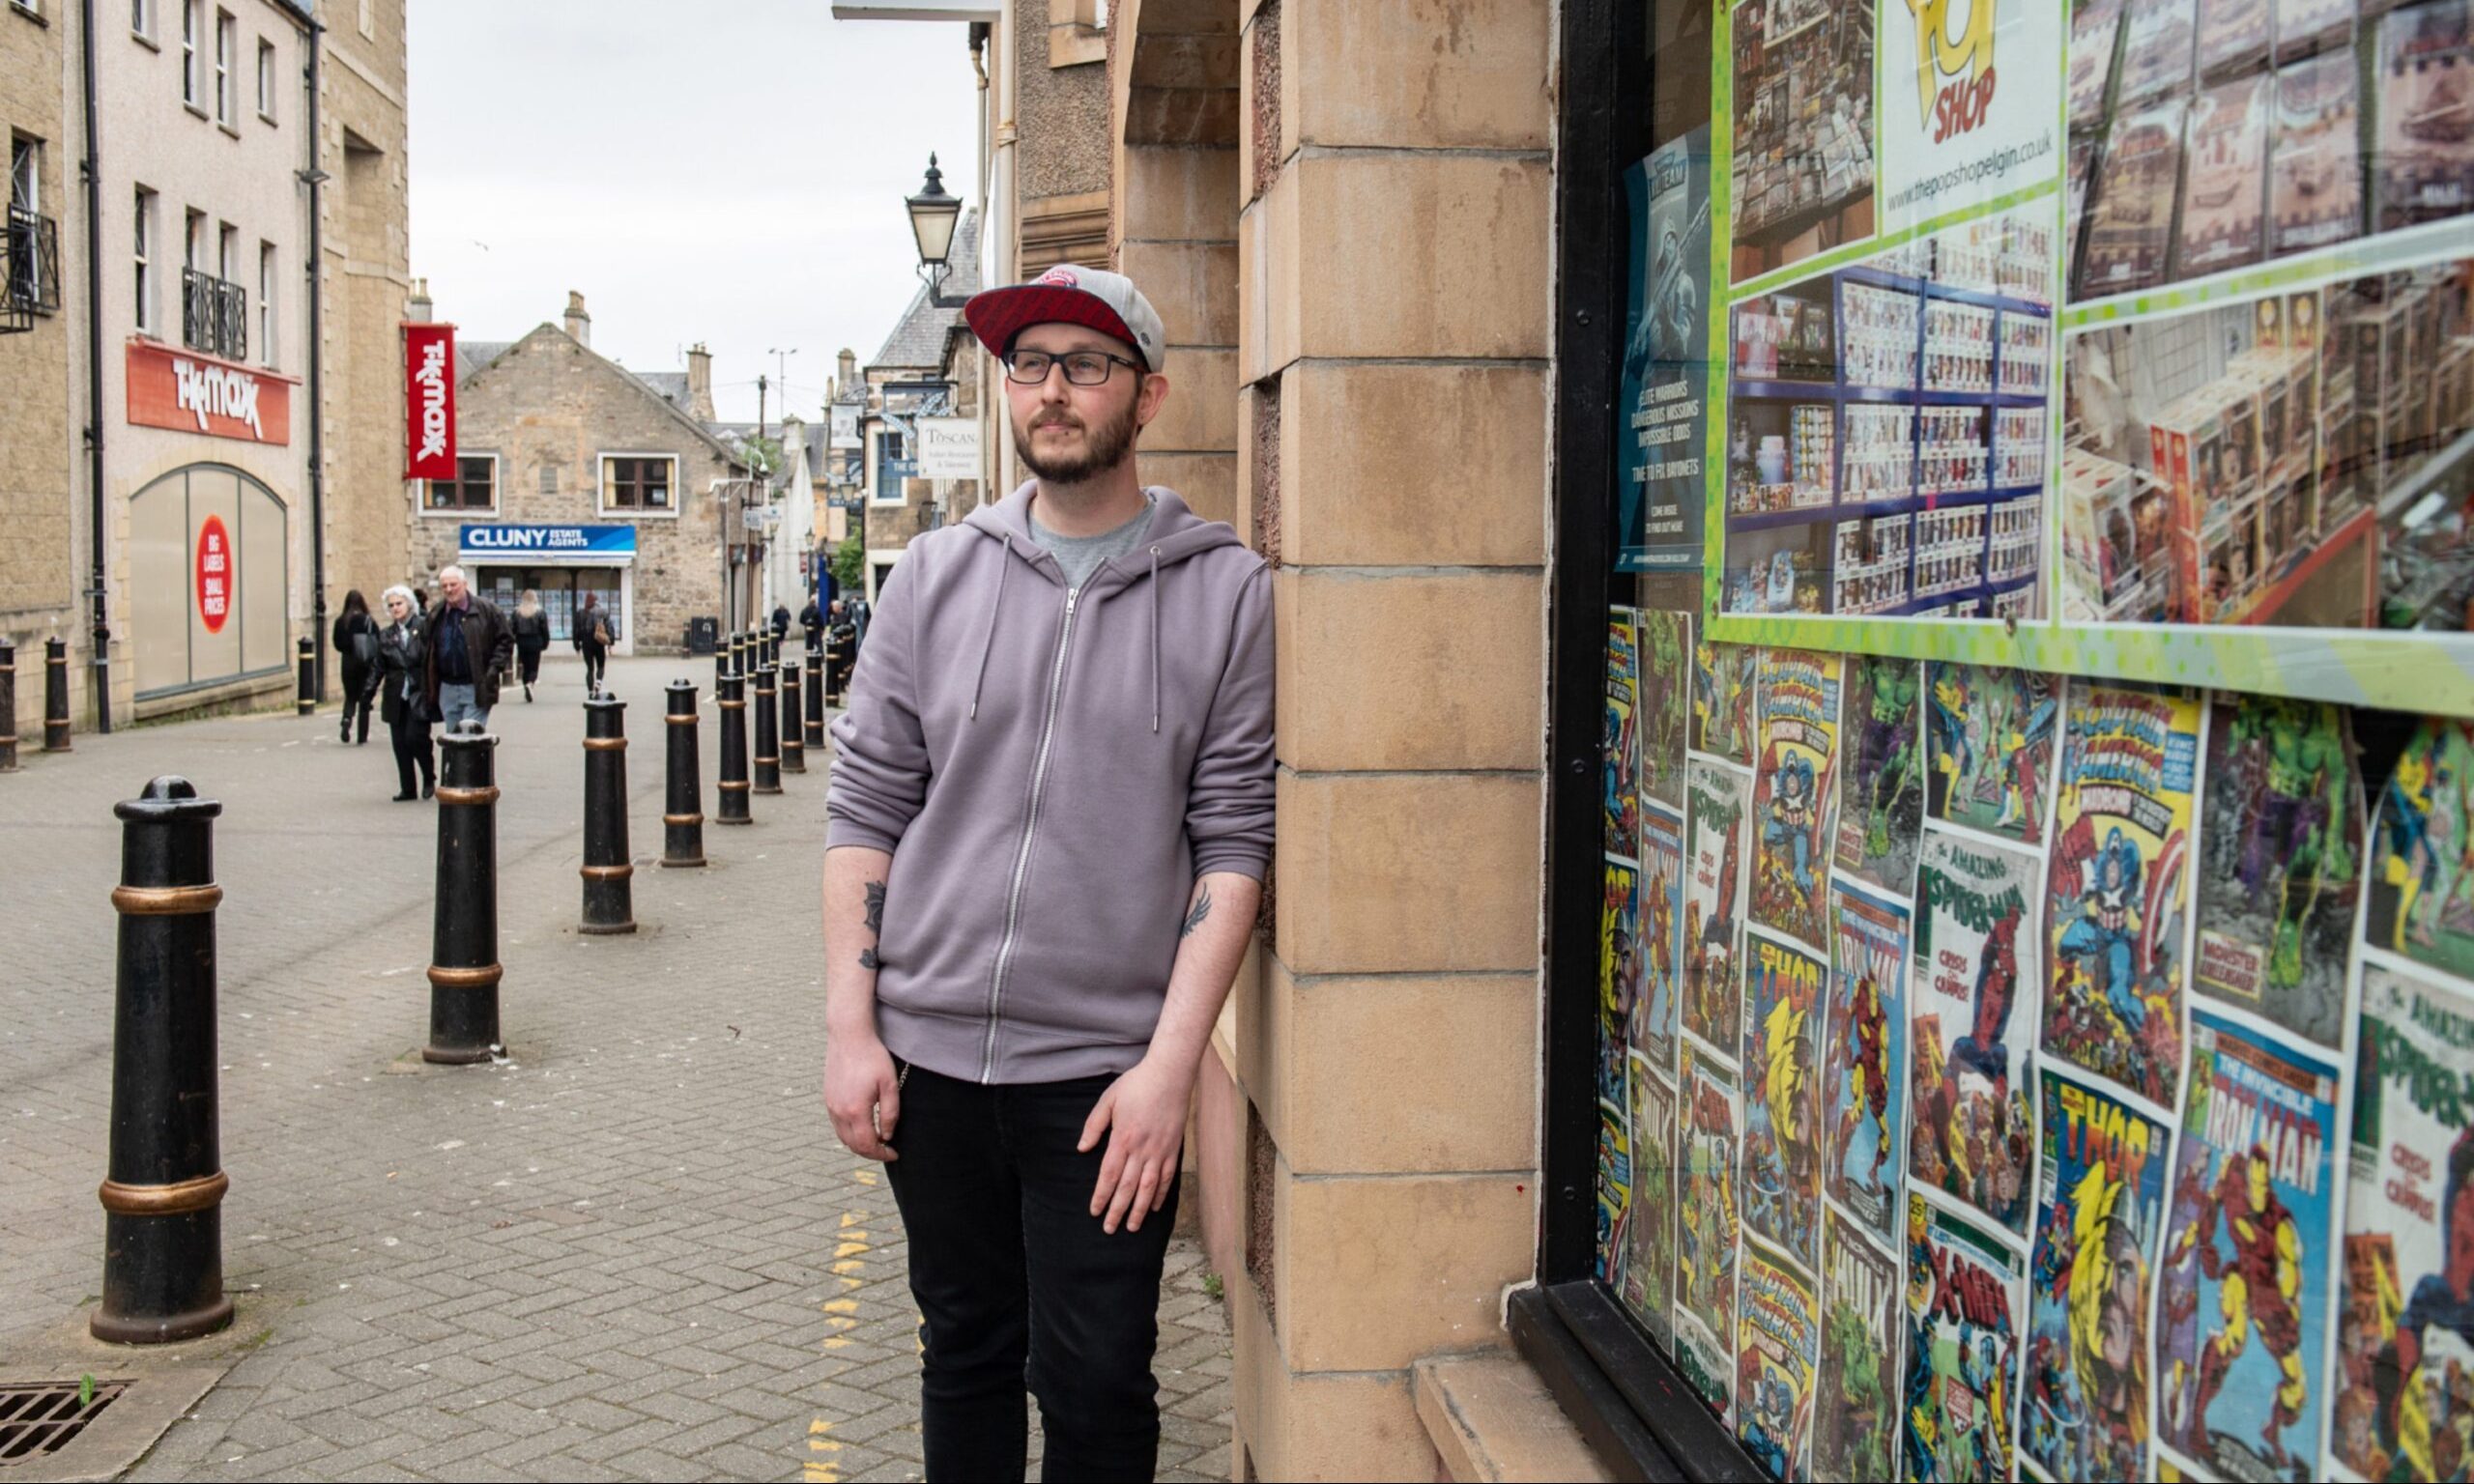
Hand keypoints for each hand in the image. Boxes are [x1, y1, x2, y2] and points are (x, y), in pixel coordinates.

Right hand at [824, 1033, 900, 1161]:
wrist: (849, 1036)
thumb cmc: (872, 1057)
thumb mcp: (890, 1085)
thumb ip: (890, 1113)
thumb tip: (887, 1135)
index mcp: (855, 1111)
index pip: (867, 1145)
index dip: (882, 1154)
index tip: (894, 1153)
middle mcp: (839, 1112)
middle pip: (853, 1146)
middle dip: (871, 1153)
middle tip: (887, 1150)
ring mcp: (831, 1106)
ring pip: (843, 1137)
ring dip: (859, 1144)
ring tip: (877, 1140)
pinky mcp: (828, 1099)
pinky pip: (837, 1125)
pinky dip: (850, 1133)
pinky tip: (863, 1126)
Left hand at [1078, 1056, 1191, 1233]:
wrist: (1169, 1074)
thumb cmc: (1136, 1084)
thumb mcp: (1108, 1100)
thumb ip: (1094, 1126)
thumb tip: (1082, 1148)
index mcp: (1122, 1138)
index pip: (1109, 1175)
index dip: (1101, 1196)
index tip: (1095, 1212)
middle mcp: (1142, 1149)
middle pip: (1127, 1187)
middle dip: (1117, 1210)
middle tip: (1109, 1229)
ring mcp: (1160, 1150)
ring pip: (1148, 1187)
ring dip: (1138, 1209)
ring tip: (1131, 1227)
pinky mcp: (1173, 1148)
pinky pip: (1167, 1177)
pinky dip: (1160, 1195)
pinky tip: (1153, 1207)